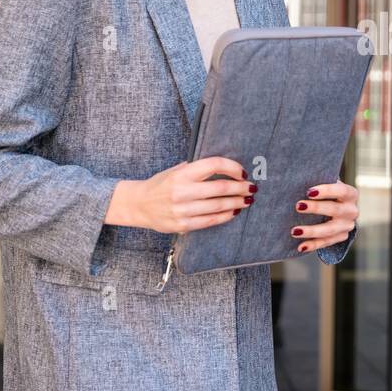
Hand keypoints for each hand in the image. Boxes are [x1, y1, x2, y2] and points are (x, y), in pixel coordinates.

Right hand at [106, 156, 254, 233]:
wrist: (139, 204)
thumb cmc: (162, 184)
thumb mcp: (176, 170)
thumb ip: (198, 168)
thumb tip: (227, 167)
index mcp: (182, 173)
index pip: (214, 165)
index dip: (232, 167)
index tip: (242, 172)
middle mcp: (182, 191)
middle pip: (221, 188)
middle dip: (240, 188)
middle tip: (252, 188)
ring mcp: (183, 210)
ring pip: (218, 206)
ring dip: (237, 202)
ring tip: (247, 200)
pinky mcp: (183, 225)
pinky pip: (211, 221)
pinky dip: (226, 216)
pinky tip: (234, 211)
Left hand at [291, 180, 358, 251]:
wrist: (339, 208)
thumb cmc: (327, 192)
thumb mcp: (327, 183)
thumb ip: (319, 180)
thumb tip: (298, 178)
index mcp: (351, 194)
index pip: (341, 191)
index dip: (326, 191)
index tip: (309, 192)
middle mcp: (352, 211)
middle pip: (335, 210)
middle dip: (316, 208)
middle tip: (298, 206)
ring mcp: (347, 226)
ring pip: (330, 230)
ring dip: (311, 230)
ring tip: (294, 231)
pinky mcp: (341, 237)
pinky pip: (326, 242)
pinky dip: (313, 245)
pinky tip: (300, 247)